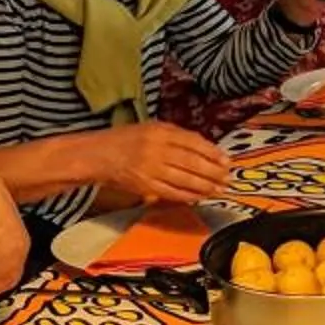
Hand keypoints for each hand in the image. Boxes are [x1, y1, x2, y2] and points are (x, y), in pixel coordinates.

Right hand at [95, 122, 230, 203]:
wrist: (97, 155)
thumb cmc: (125, 140)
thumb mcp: (151, 128)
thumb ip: (177, 136)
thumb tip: (205, 148)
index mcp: (159, 131)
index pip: (193, 142)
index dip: (212, 152)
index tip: (226, 160)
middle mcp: (156, 149)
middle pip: (192, 162)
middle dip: (213, 172)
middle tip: (227, 178)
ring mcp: (150, 169)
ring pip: (185, 179)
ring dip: (205, 186)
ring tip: (219, 189)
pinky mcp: (145, 186)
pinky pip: (172, 193)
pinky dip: (188, 196)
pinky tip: (200, 196)